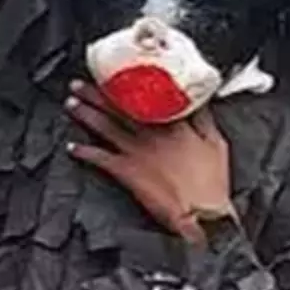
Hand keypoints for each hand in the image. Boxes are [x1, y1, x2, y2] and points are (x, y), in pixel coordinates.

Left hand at [65, 80, 233, 241]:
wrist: (202, 213)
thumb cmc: (212, 183)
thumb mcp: (217, 144)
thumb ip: (205, 120)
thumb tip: (200, 102)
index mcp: (175, 126)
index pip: (147, 99)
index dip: (128, 86)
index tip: (114, 76)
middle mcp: (152, 135)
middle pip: (119, 110)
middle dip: (97, 95)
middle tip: (79, 85)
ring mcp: (137, 152)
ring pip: (106, 128)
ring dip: (86, 115)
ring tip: (72, 105)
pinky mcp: (127, 172)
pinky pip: (100, 159)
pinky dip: (84, 152)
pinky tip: (72, 147)